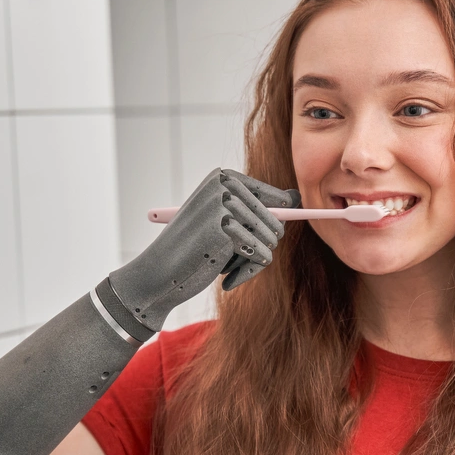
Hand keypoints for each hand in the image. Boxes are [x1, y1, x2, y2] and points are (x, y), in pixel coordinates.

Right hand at [108, 168, 299, 330]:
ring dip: (252, 261)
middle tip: (232, 256)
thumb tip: (297, 197)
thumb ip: (257, 209)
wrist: (157, 275)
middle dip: (260, 246)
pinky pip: (263, 256)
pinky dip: (248, 272)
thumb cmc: (193, 250)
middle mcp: (225, 183)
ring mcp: (225, 204)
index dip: (271, 225)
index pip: (277, 197)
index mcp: (224, 176)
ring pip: (272, 240)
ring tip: (225, 264)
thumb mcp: (225, 223)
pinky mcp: (226, 228)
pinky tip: (225, 278)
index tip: (254, 241)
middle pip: (277, 220)